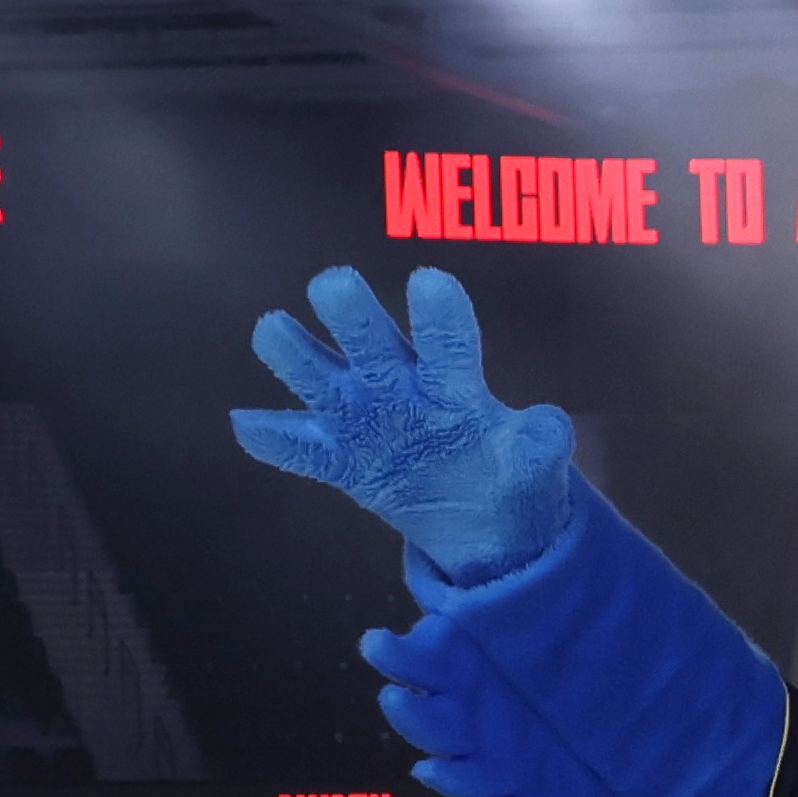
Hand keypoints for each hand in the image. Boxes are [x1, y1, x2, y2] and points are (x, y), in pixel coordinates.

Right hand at [230, 267, 574, 582]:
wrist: (475, 515)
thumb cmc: (504, 469)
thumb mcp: (531, 463)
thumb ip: (540, 445)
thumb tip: (551, 426)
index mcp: (450, 382)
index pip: (446, 341)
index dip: (439, 314)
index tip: (429, 281)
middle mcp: (396, 386)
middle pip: (370, 342)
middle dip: (353, 314)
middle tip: (334, 284)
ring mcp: (361, 419)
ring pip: (318, 377)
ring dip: (295, 354)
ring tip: (275, 330)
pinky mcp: (337, 458)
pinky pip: (297, 447)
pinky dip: (271, 436)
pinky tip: (246, 423)